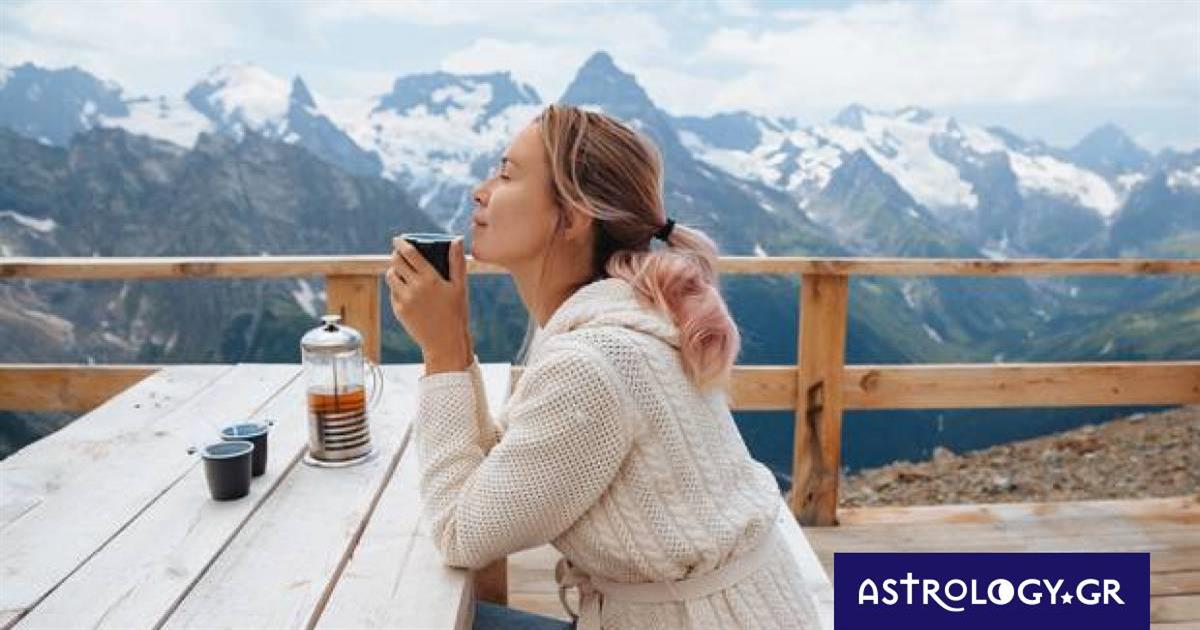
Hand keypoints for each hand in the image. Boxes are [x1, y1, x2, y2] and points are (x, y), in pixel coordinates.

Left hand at [385, 237, 473, 373]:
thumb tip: (457, 239)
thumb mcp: (460, 286)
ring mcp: (404, 300)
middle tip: (399, 253)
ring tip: (401, 270)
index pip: (410, 254)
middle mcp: (414, 288)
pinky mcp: (399, 310)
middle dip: (395, 254)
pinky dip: (397, 287)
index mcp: (430, 279)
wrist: (445, 342)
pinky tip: (406, 288)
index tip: (398, 239)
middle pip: (396, 262)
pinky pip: (393, 292)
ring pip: (391, 276)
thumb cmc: (456, 313)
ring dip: (394, 270)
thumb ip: (457, 261)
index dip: (401, 243)